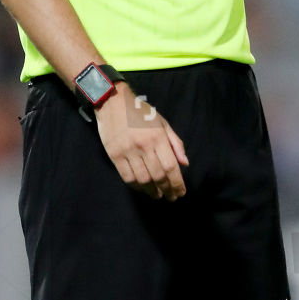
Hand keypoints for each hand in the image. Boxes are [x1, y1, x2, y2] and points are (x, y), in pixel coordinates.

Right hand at [94, 84, 189, 199]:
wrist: (113, 103)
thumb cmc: (141, 113)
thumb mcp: (163, 123)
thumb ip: (175, 143)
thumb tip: (185, 164)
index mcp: (158, 137)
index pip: (171, 166)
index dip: (177, 183)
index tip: (180, 192)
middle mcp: (144, 146)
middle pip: (158, 175)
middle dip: (167, 189)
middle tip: (171, 197)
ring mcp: (128, 151)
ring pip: (143, 179)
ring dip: (152, 191)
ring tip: (157, 195)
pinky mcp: (115, 155)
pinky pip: (127, 176)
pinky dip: (136, 186)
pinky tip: (142, 188)